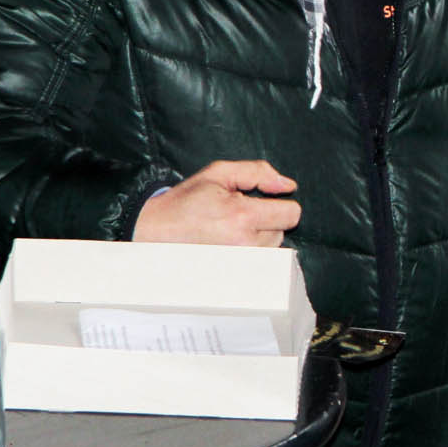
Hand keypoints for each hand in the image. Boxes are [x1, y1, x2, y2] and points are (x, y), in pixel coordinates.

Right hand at [132, 160, 300, 246]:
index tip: (261, 200)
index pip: (291, 213)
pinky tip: (231, 241)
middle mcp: (245, 244)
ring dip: (259, 235)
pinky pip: (259, 260)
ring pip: (272, 246)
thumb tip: (288, 185)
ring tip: (231, 227)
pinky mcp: (234, 273)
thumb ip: (258, 172)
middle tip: (236, 213)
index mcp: (242, 216)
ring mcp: (240, 262)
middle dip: (266, 218)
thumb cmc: (186, 201)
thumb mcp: (219, 173)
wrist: (155, 230)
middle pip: (282, 230)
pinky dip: (251, 249)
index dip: (279, 202)